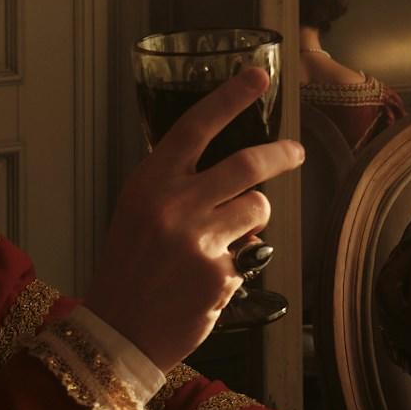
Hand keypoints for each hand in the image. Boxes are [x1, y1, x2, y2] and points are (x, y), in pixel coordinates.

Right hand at [83, 68, 302, 369]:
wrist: (115, 333)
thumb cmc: (129, 270)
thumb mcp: (139, 213)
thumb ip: (180, 188)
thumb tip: (239, 179)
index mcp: (149, 183)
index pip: (195, 127)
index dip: (230, 98)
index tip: (258, 77)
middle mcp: (174, 205)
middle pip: (247, 165)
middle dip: (281, 155)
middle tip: (295, 151)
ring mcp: (199, 241)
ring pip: (258, 209)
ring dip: (256, 219)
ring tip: (232, 237)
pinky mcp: (220, 276)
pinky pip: (249, 258)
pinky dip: (237, 266)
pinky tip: (205, 285)